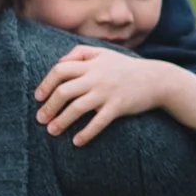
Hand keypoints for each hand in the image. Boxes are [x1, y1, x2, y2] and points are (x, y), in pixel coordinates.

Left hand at [33, 46, 173, 146]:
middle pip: (64, 91)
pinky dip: (86, 133)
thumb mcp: (104, 53)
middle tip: (40, 119)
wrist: (157, 79)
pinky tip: (76, 142)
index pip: (60, 70)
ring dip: (62, 121)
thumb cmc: (125, 67)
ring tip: (52, 132)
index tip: (38, 97)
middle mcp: (97, 77)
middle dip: (49, 106)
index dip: (46, 83)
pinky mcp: (118, 107)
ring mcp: (107, 93)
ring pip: (77, 108)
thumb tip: (58, 62)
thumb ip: (80, 53)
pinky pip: (98, 122)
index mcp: (91, 64)